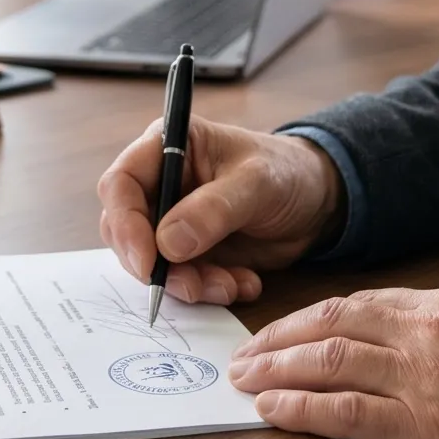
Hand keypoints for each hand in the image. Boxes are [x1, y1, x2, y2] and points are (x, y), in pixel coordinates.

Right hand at [96, 114, 343, 306]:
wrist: (318, 202)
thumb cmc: (287, 172)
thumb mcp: (257, 183)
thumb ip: (213, 209)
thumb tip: (167, 243)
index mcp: (166, 147)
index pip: (120, 184)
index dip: (125, 224)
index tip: (148, 263)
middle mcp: (160, 185)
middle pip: (125, 230)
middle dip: (155, 266)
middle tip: (192, 286)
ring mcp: (171, 221)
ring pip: (152, 263)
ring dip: (188, 284)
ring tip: (231, 286)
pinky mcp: (189, 253)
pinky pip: (181, 281)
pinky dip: (209, 290)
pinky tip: (244, 283)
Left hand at [230, 288, 438, 438]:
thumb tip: (402, 355)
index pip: (359, 303)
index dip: (310, 320)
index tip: (282, 335)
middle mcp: (428, 331)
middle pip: (332, 322)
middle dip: (279, 340)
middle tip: (245, 357)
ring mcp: (422, 377)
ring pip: (328, 360)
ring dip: (276, 372)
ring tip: (246, 384)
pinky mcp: (420, 426)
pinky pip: (341, 411)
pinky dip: (298, 409)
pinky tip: (272, 413)